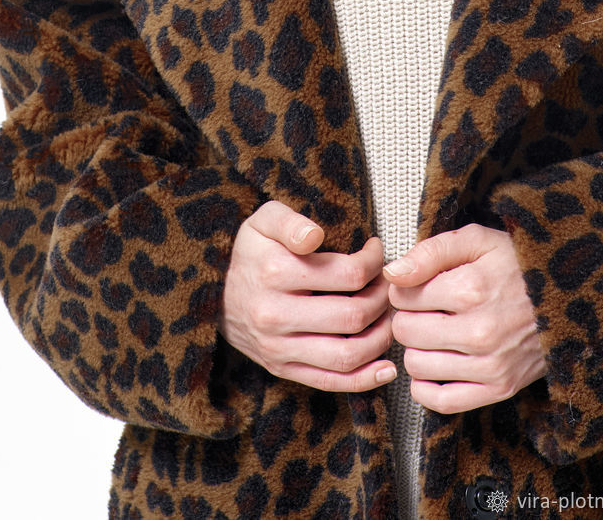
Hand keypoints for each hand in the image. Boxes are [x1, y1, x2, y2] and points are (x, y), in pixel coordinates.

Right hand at [218, 199, 397, 392]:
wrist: (214, 295)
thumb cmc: (251, 252)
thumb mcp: (263, 221)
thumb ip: (290, 221)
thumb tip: (315, 235)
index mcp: (275, 272)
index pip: (348, 273)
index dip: (374, 263)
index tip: (377, 252)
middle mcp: (275, 314)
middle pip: (353, 315)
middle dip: (383, 299)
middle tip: (388, 286)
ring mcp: (278, 347)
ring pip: (347, 354)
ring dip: (380, 337)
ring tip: (388, 317)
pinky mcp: (282, 369)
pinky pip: (330, 382)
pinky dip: (365, 380)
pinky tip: (386, 367)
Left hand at [384, 223, 544, 413]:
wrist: (568, 298)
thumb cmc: (517, 264)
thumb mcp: (477, 240)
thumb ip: (430, 252)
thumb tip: (392, 273)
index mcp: (470, 289)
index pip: (402, 296)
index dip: (403, 288)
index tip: (418, 285)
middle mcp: (479, 331)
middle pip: (405, 331)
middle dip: (407, 317)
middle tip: (425, 309)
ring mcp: (490, 365)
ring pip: (416, 365)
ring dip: (417, 348)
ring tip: (434, 332)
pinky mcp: (500, 388)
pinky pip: (442, 401)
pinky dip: (426, 387)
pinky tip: (433, 365)